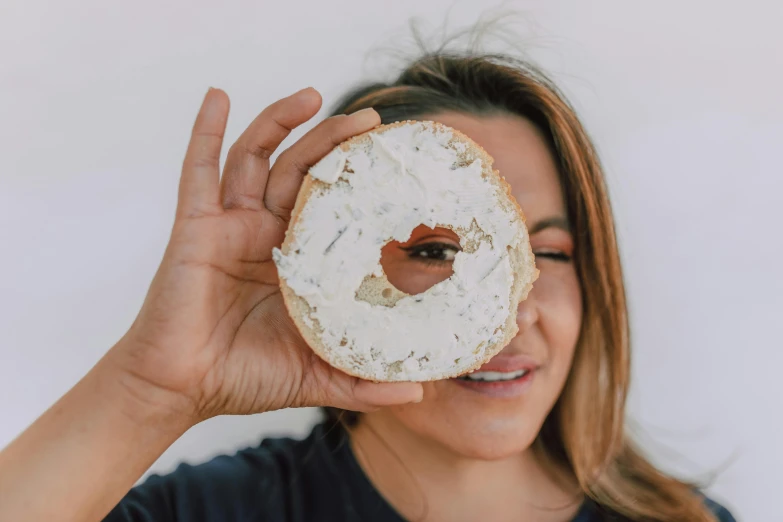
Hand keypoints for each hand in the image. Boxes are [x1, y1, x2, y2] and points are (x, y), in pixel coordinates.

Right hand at [109, 87, 422, 425]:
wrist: (179, 389)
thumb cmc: (243, 379)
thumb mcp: (315, 375)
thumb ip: (362, 381)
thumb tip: (418, 395)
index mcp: (296, 261)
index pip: (332, 207)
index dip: (359, 182)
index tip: (393, 161)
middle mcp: (265, 235)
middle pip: (301, 171)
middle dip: (333, 142)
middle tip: (370, 120)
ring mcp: (230, 226)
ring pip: (256, 158)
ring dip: (280, 121)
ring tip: (311, 95)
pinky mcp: (195, 226)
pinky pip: (198, 169)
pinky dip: (206, 131)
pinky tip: (218, 96)